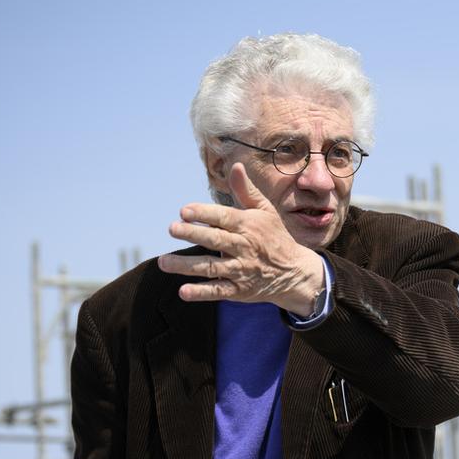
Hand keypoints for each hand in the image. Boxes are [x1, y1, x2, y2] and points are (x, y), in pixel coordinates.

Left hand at [157, 163, 324, 314]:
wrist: (294, 272)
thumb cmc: (274, 236)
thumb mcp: (265, 211)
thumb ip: (246, 191)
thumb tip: (236, 166)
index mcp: (248, 226)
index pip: (224, 218)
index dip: (204, 214)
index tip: (184, 211)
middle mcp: (244, 248)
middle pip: (216, 240)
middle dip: (193, 234)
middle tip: (172, 228)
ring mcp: (241, 270)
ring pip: (211, 267)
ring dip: (187, 266)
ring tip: (164, 262)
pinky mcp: (239, 290)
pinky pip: (218, 291)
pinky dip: (201, 293)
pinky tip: (183, 291)